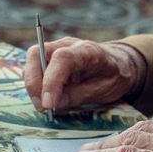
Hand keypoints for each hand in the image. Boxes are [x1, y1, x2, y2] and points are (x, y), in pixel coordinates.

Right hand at [26, 37, 140, 113]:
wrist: (120, 64)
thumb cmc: (114, 76)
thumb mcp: (104, 90)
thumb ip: (78, 96)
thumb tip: (53, 104)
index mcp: (87, 50)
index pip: (62, 59)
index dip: (51, 81)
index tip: (48, 105)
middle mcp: (67, 44)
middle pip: (37, 54)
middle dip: (33, 82)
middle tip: (41, 107)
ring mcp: (56, 48)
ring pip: (32, 60)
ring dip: (32, 84)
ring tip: (44, 105)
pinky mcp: (49, 57)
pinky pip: (34, 67)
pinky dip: (35, 83)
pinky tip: (45, 97)